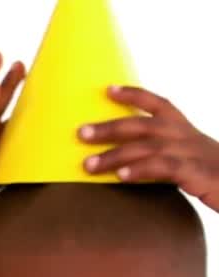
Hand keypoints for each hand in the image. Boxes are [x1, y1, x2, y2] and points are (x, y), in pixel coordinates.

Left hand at [79, 85, 218, 210]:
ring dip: (114, 155)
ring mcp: (191, 153)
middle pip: (142, 126)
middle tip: (80, 133)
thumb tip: (122, 161)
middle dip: (110, 127)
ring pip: (147, 148)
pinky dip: (141, 170)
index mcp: (184, 129)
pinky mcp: (196, 173)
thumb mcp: (187, 159)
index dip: (133, 95)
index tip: (107, 90)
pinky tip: (121, 177)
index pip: (158, 103)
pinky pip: (165, 168)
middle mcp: (186, 136)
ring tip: (88, 165)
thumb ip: (160, 155)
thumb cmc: (212, 177)